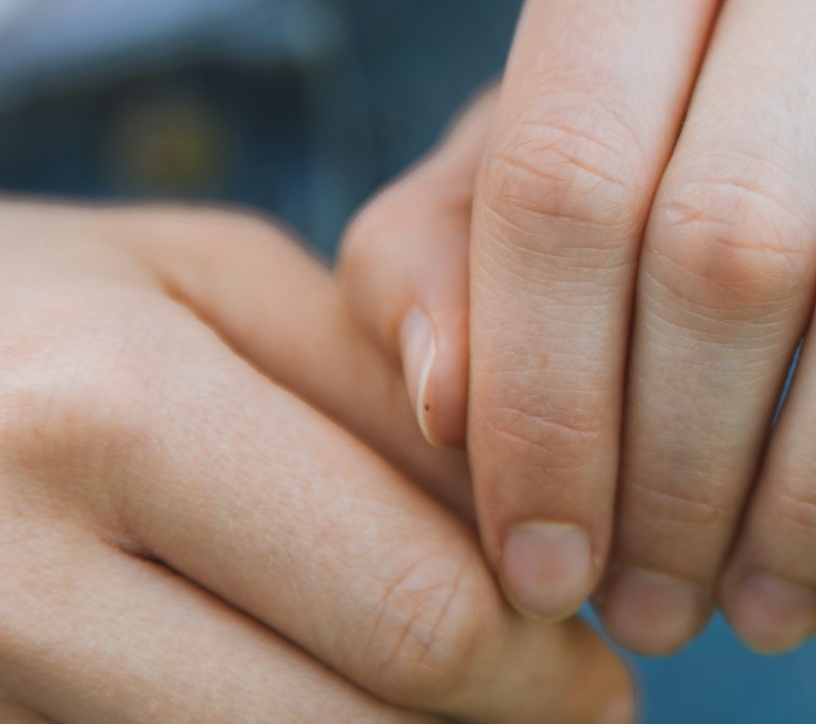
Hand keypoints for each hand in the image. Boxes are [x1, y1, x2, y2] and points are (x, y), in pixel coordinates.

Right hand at [0, 202, 631, 722]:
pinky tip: (330, 698)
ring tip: (463, 703)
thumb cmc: (31, 307)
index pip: (418, 602)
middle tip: (578, 711)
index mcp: (109, 414)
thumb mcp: (203, 285)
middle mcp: (15, 574)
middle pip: (356, 722)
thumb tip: (554, 523)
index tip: (606, 661)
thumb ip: (380, 387)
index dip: (550, 660)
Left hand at [340, 0, 815, 653]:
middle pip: (731, 243)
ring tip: (762, 603)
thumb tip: (444, 407)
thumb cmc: (711, 96)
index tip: (538, 562)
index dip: (538, 406)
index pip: (567, 175)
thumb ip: (440, 247)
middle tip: (653, 601)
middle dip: (674, 474)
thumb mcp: (550, 130)